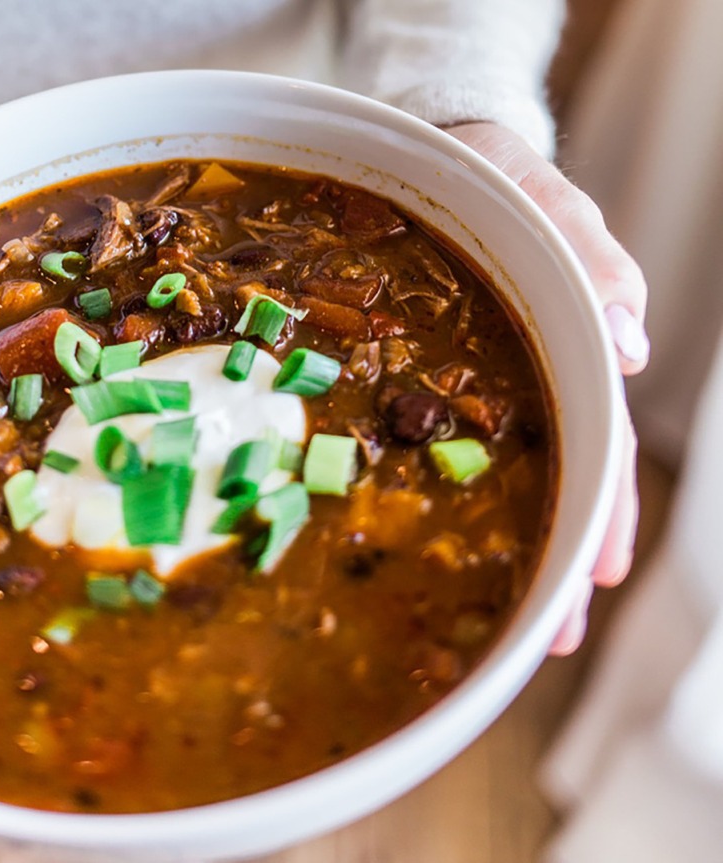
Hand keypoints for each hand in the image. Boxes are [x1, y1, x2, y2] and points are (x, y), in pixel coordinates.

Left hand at [445, 122, 648, 655]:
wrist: (437, 160)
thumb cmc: (497, 179)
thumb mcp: (544, 201)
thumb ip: (590, 257)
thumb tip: (632, 344)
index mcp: (568, 345)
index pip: (601, 441)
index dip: (602, 511)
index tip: (593, 577)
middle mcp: (531, 376)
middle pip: (562, 478)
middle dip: (562, 556)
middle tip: (552, 635)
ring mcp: (483, 385)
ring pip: (511, 475)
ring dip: (519, 543)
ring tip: (514, 616)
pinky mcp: (431, 380)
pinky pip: (446, 444)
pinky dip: (462, 493)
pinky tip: (451, 540)